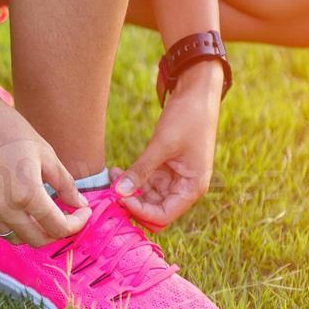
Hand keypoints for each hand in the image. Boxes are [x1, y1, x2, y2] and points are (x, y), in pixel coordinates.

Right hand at [0, 97, 89, 246]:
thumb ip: (65, 184)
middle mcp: (5, 208)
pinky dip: (15, 224)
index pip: (57, 227)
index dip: (76, 224)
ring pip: (15, 238)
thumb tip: (80, 204)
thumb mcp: (46, 153)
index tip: (84, 213)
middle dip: (57, 233)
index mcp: (26, 194)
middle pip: (37, 240)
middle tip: (68, 217)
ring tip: (44, 215)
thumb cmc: (11, 129)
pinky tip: (23, 207)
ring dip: (33, 233)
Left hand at [113, 61, 223, 228]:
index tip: (119, 197)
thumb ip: (141, 170)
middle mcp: (184, 188)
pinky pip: (145, 183)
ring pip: (147, 198)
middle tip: (111, 192)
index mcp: (192, 188)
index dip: (139, 211)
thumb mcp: (162, 144)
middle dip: (133, 204)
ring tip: (111, 177)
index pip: (162, 216)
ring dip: (128, 192)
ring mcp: (174, 179)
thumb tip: (119, 193)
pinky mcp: (164, 168)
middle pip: (154, 211)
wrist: (197, 93)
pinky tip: (116, 172)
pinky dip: (131, 180)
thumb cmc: (188, 117)